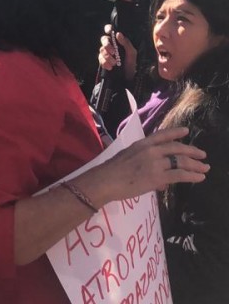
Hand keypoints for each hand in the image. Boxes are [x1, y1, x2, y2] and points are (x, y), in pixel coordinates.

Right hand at [85, 127, 208, 205]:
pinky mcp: (158, 176)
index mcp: (141, 144)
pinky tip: (200, 178)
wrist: (106, 180)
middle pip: (176, 148)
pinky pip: (180, 175)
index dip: (175, 132)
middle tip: (202, 155)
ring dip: (196, 165)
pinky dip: (193, 176)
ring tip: (205, 168)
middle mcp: (151, 150)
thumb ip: (142, 163)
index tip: (186, 131)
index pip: (162, 135)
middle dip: (192, 151)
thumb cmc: (110, 170)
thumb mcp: (126, 158)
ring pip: (181, 162)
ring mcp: (155, 163)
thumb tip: (159, 179)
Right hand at [98, 24, 136, 80]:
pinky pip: (100, 59)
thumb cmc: (131, 63)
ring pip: (101, 50)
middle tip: (113, 52)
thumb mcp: (132, 53)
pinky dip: (104, 63)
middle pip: (103, 39)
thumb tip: (118, 34)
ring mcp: (106, 53)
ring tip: (114, 63)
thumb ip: (126, 43)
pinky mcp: (102, 60)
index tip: (109, 31)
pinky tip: (110, 67)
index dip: (108, 29)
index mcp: (118, 41)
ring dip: (107, 57)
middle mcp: (111, 45)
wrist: (127, 77)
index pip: (111, 31)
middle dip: (107, 45)